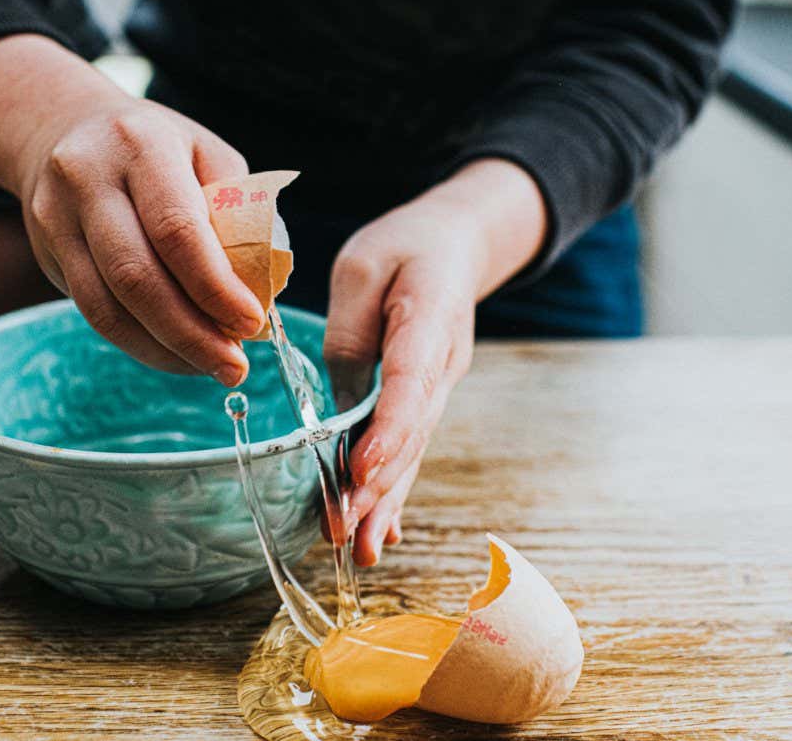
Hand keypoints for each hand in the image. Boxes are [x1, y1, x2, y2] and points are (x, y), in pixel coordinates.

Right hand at [0, 36, 263, 386]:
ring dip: (166, 349)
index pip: (177, 229)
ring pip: (108, 305)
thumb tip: (259, 292)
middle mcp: (88, 177)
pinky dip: (140, 343)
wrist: (63, 129)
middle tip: (235, 366)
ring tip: (210, 366)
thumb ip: (235, 213)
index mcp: (141, 145)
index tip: (252, 322)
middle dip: (192, 332)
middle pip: (136, 275)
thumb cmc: (157, 149)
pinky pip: (93, 313)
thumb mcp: (205, 156)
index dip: (215, 286)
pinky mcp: (46, 252)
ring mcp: (56, 216)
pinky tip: (175, 354)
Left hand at [324, 159, 546, 565]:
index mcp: (430, 321)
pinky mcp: (425, 398)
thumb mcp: (361, 266)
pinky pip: (409, 447)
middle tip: (343, 528)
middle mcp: (443, 364)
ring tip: (360, 549)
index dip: (387, 431)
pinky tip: (384, 531)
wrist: (456, 243)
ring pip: (412, 450)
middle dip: (377, 485)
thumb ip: (349, 330)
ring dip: (385, 501)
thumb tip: (335, 401)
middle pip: (411, 433)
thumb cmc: (405, 247)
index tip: (360, 469)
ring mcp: (440, 386)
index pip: (409, 383)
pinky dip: (395, 489)